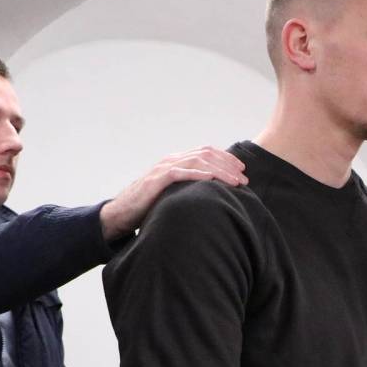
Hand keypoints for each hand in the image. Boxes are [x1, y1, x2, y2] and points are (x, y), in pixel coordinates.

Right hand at [99, 146, 246, 240]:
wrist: (122, 213)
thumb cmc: (150, 206)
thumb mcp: (175, 194)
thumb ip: (190, 190)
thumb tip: (215, 197)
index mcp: (178, 161)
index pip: (207, 153)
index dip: (226, 159)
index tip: (242, 170)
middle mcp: (172, 160)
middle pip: (206, 155)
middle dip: (228, 165)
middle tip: (244, 178)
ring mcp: (164, 168)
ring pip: (198, 162)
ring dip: (220, 171)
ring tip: (236, 182)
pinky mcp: (157, 179)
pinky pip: (181, 173)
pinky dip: (199, 175)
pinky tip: (213, 180)